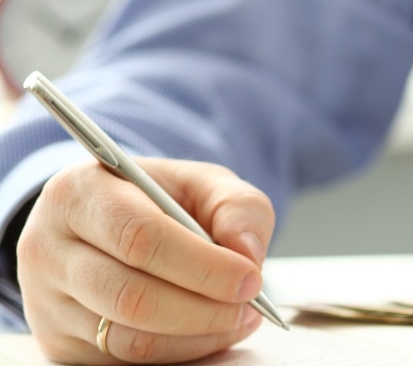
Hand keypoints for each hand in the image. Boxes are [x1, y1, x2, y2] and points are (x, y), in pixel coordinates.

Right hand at [17, 158, 274, 363]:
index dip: (202, 265)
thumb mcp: (203, 183)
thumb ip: (238, 207)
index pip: (140, 237)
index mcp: (78, 192)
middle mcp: (47, 248)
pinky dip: (179, 352)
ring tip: (240, 317)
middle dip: (203, 308)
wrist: (107, 222)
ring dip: (196, 336)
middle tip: (249, 304)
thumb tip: (247, 254)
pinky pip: (123, 361)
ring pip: (127, 338)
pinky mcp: (58, 342)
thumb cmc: (159, 199)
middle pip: (131, 296)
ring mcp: (45, 302)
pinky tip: (210, 331)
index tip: (249, 278)